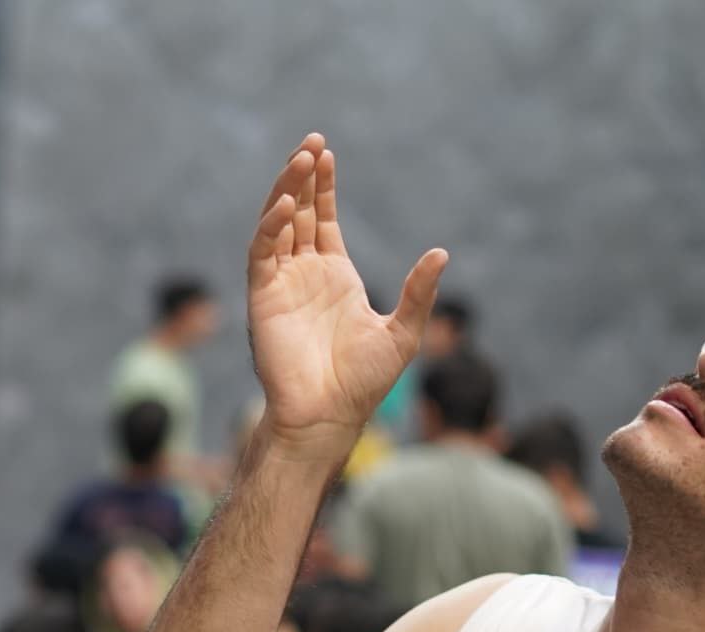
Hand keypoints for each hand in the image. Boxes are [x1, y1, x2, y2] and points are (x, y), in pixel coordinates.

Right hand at [245, 134, 448, 452]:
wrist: (328, 416)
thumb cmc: (363, 384)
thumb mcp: (403, 332)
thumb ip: (418, 291)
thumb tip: (442, 252)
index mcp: (335, 277)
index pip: (323, 219)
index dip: (324, 187)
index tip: (326, 154)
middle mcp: (304, 274)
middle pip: (300, 212)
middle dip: (304, 176)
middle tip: (312, 142)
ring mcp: (281, 284)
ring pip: (278, 224)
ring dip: (287, 191)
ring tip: (301, 158)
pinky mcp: (263, 298)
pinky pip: (262, 253)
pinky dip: (271, 226)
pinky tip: (288, 204)